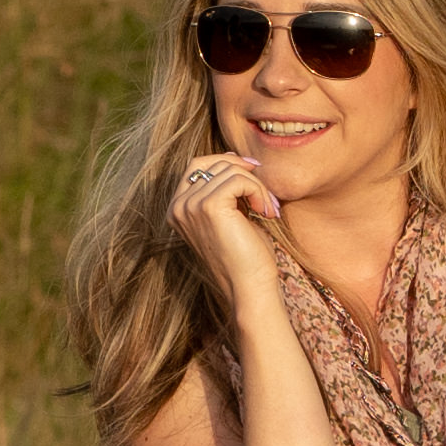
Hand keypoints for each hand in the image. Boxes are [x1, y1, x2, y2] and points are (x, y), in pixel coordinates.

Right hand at [170, 149, 284, 265]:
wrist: (249, 287)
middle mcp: (178, 207)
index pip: (197, 165)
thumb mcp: (230, 215)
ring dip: (258, 186)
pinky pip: (239, 179)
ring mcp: (190, 206)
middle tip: (266, 198)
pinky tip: (266, 212)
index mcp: (177, 209)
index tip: (254, 175)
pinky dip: (259, 191)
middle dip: (246, 174)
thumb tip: (234, 157)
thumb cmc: (245, 256)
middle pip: (213, 163)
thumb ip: (224, 189)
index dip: (227, 163)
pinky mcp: (209, 207)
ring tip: (268, 210)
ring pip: (230, 171)